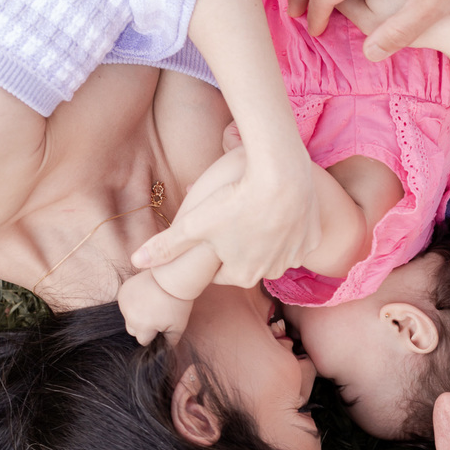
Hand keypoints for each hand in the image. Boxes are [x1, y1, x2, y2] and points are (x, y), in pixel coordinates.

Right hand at [117, 269, 197, 346]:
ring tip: (152, 304)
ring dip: (136, 314)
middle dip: (143, 326)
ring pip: (128, 317)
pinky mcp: (123, 292)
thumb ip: (170, 342)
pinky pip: (125, 304)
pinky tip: (145, 296)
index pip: (143, 340)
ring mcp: (124, 303)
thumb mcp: (178, 326)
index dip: (153, 334)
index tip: (160, 324)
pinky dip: (133, 303)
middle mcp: (130, 316)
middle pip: (133, 330)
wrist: (173, 277)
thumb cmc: (178, 303)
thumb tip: (163, 350)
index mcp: (142, 327)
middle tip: (156, 314)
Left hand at [132, 143, 320, 287]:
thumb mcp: (194, 223)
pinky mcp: (313, 238)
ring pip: (274, 248)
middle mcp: (271, 271)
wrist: (282, 175)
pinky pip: (298, 236)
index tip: (210, 231)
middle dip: (239, 244)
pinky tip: (280, 209)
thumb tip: (135, 262)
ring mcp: (295, 256)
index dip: (212, 248)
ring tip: (255, 211)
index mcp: (241, 274)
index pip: (220, 268)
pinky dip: (289, 226)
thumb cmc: (234, 200)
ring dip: (265, 236)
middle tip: (233, 216)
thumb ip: (166, 245)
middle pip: (249, 259)